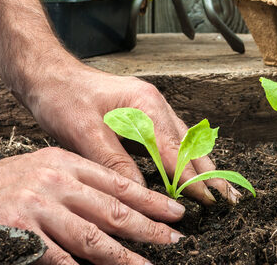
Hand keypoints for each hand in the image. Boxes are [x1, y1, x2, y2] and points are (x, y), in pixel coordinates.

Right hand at [0, 146, 184, 264]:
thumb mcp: (38, 171)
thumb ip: (73, 185)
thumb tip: (114, 205)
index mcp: (62, 163)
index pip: (116, 181)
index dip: (149, 199)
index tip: (175, 212)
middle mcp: (53, 182)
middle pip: (111, 208)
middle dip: (148, 226)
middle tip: (176, 239)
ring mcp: (36, 208)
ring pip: (92, 237)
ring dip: (124, 255)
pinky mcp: (19, 233)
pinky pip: (60, 258)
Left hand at [23, 60, 242, 205]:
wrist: (47, 75)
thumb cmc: (62, 97)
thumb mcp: (84, 132)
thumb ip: (114, 162)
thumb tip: (139, 192)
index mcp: (145, 104)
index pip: (176, 150)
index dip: (192, 178)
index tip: (207, 200)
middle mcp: (153, 104)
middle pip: (189, 143)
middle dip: (209, 172)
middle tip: (229, 199)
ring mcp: (149, 108)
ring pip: (184, 141)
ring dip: (200, 166)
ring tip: (218, 190)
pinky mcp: (141, 115)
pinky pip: (170, 139)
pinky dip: (184, 158)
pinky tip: (190, 172)